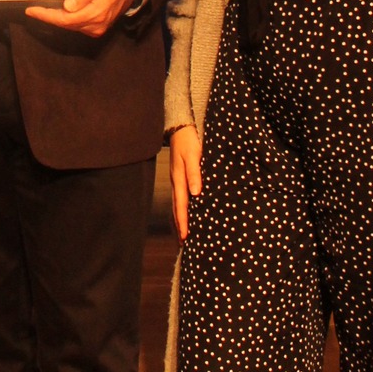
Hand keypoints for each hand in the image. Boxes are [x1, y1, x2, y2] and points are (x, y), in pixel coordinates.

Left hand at [26, 0, 137, 37]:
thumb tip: (68, 7)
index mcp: (97, 13)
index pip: (66, 19)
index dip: (47, 16)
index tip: (32, 10)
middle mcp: (97, 24)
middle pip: (66, 24)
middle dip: (48, 17)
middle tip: (32, 9)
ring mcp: (97, 27)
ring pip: (70, 26)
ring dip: (56, 19)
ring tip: (41, 10)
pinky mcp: (97, 26)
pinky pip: (76, 25)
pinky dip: (65, 19)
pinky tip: (57, 12)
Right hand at [169, 125, 201, 239]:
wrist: (180, 128)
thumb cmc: (188, 141)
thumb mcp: (193, 155)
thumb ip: (194, 173)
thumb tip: (196, 193)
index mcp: (179, 179)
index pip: (181, 205)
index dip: (183, 221)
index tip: (185, 237)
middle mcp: (176, 182)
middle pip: (176, 208)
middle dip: (179, 226)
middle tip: (183, 243)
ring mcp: (176, 180)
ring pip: (177, 204)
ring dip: (179, 219)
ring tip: (182, 234)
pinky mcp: (179, 177)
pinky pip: (179, 197)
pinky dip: (181, 209)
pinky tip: (185, 213)